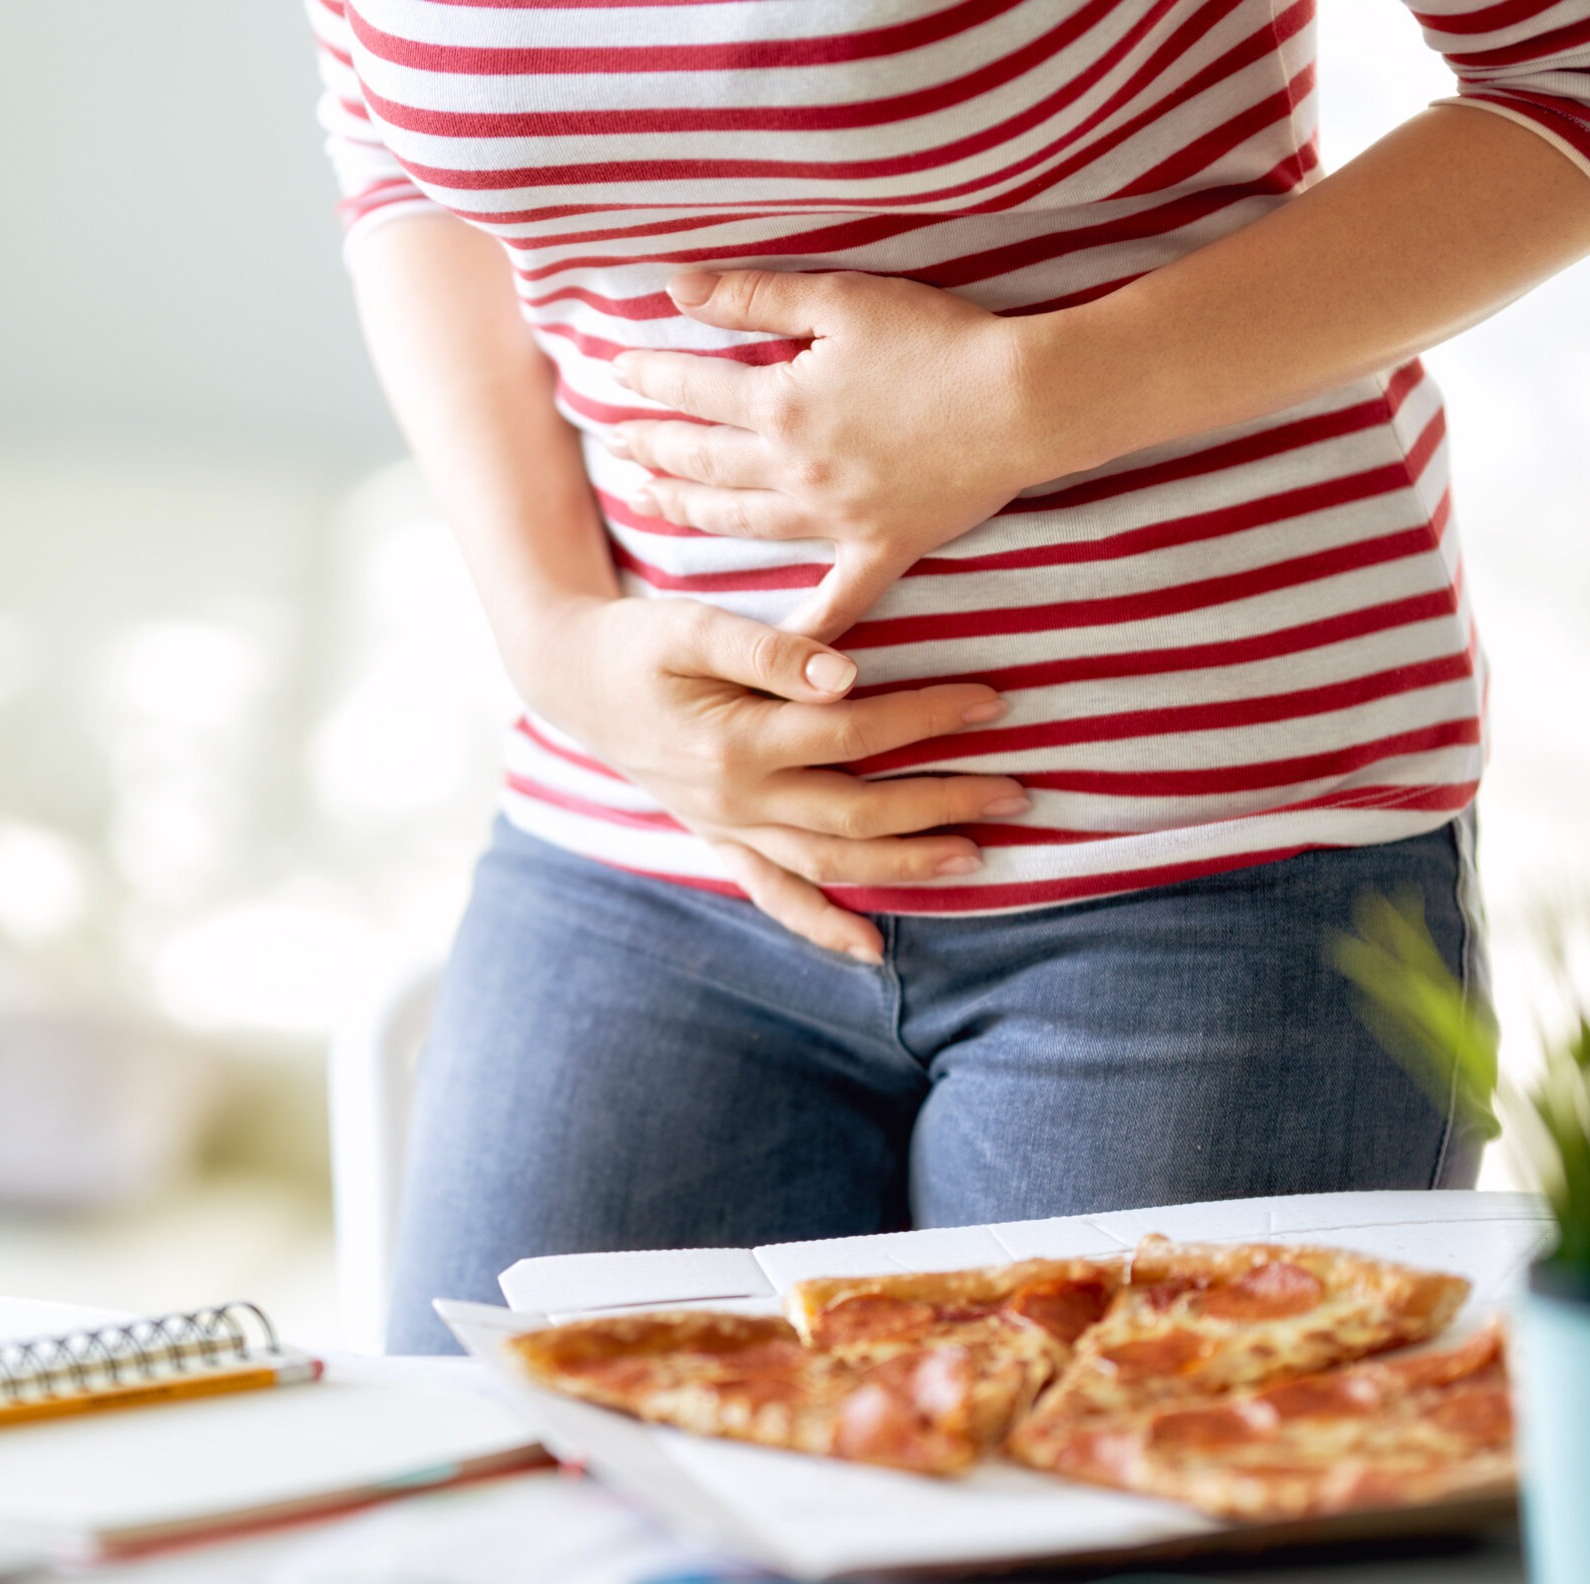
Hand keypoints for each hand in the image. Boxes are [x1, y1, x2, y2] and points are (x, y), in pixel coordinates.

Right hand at [515, 594, 1026, 960]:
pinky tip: (871, 951)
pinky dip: (820, 926)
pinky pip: (772, 894)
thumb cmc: (638, 640)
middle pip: (857, 814)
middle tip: (1017, 793)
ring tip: (977, 858)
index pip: (854, 733)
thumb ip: (771, 649)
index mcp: (734, 742)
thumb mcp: (692, 626)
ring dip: (905, 867)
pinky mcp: (718, 839)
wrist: (572, 677)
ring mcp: (726, 828)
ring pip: (828, 864)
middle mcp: (734, 800)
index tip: (993, 702)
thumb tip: (847, 676)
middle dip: (943, 804)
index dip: (929, 718)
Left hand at [613, 267, 1059, 641]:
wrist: (1025, 401)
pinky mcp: (882, 548)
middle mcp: (794, 471)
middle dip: (653, 446)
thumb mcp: (840, 298)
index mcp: (779, 406)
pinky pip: (834, 601)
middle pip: (703, 460)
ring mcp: (835, 518)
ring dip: (690, 512)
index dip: (650, 377)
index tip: (617, 372)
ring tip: (652, 503)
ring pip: (743, 522)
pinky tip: (770, 647)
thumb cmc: (939, 339)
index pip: (692, 389)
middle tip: (619, 441)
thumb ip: (753, 296)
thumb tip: (676, 289)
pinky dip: (802, 626)